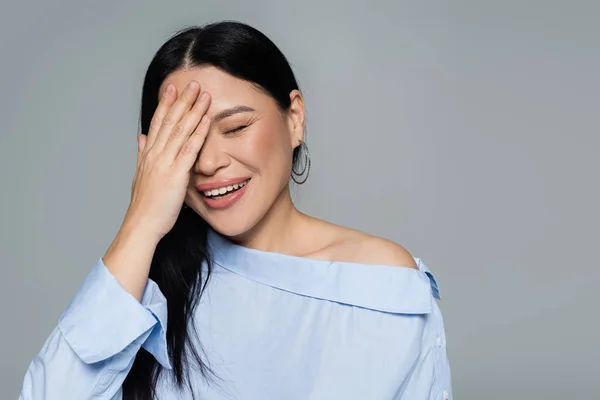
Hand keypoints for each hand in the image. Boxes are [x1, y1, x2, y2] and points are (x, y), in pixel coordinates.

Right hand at [124, 80, 210, 239]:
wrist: (142, 224)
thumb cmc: (145, 205)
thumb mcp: (141, 175)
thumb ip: (142, 154)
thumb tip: (140, 138)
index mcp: (148, 154)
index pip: (157, 123)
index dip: (165, 104)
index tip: (171, 88)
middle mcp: (155, 154)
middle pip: (170, 121)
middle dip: (182, 101)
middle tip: (192, 82)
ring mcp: (165, 163)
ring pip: (180, 131)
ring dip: (193, 111)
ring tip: (203, 94)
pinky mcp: (176, 174)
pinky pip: (189, 150)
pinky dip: (198, 134)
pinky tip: (206, 121)